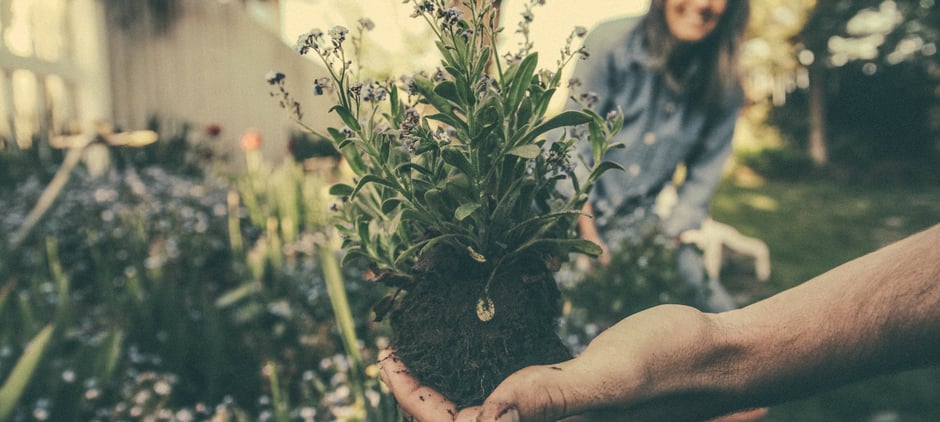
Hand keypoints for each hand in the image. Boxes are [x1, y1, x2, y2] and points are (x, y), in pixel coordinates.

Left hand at [379, 306, 744, 421]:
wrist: (721, 356)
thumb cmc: (678, 363)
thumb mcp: (616, 376)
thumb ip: (555, 396)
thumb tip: (490, 414)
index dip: (417, 401)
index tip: (388, 358)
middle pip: (465, 420)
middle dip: (420, 392)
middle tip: (391, 348)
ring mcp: (556, 414)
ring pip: (483, 405)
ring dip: (444, 381)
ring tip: (416, 344)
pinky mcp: (566, 393)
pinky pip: (510, 389)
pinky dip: (480, 367)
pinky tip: (468, 341)